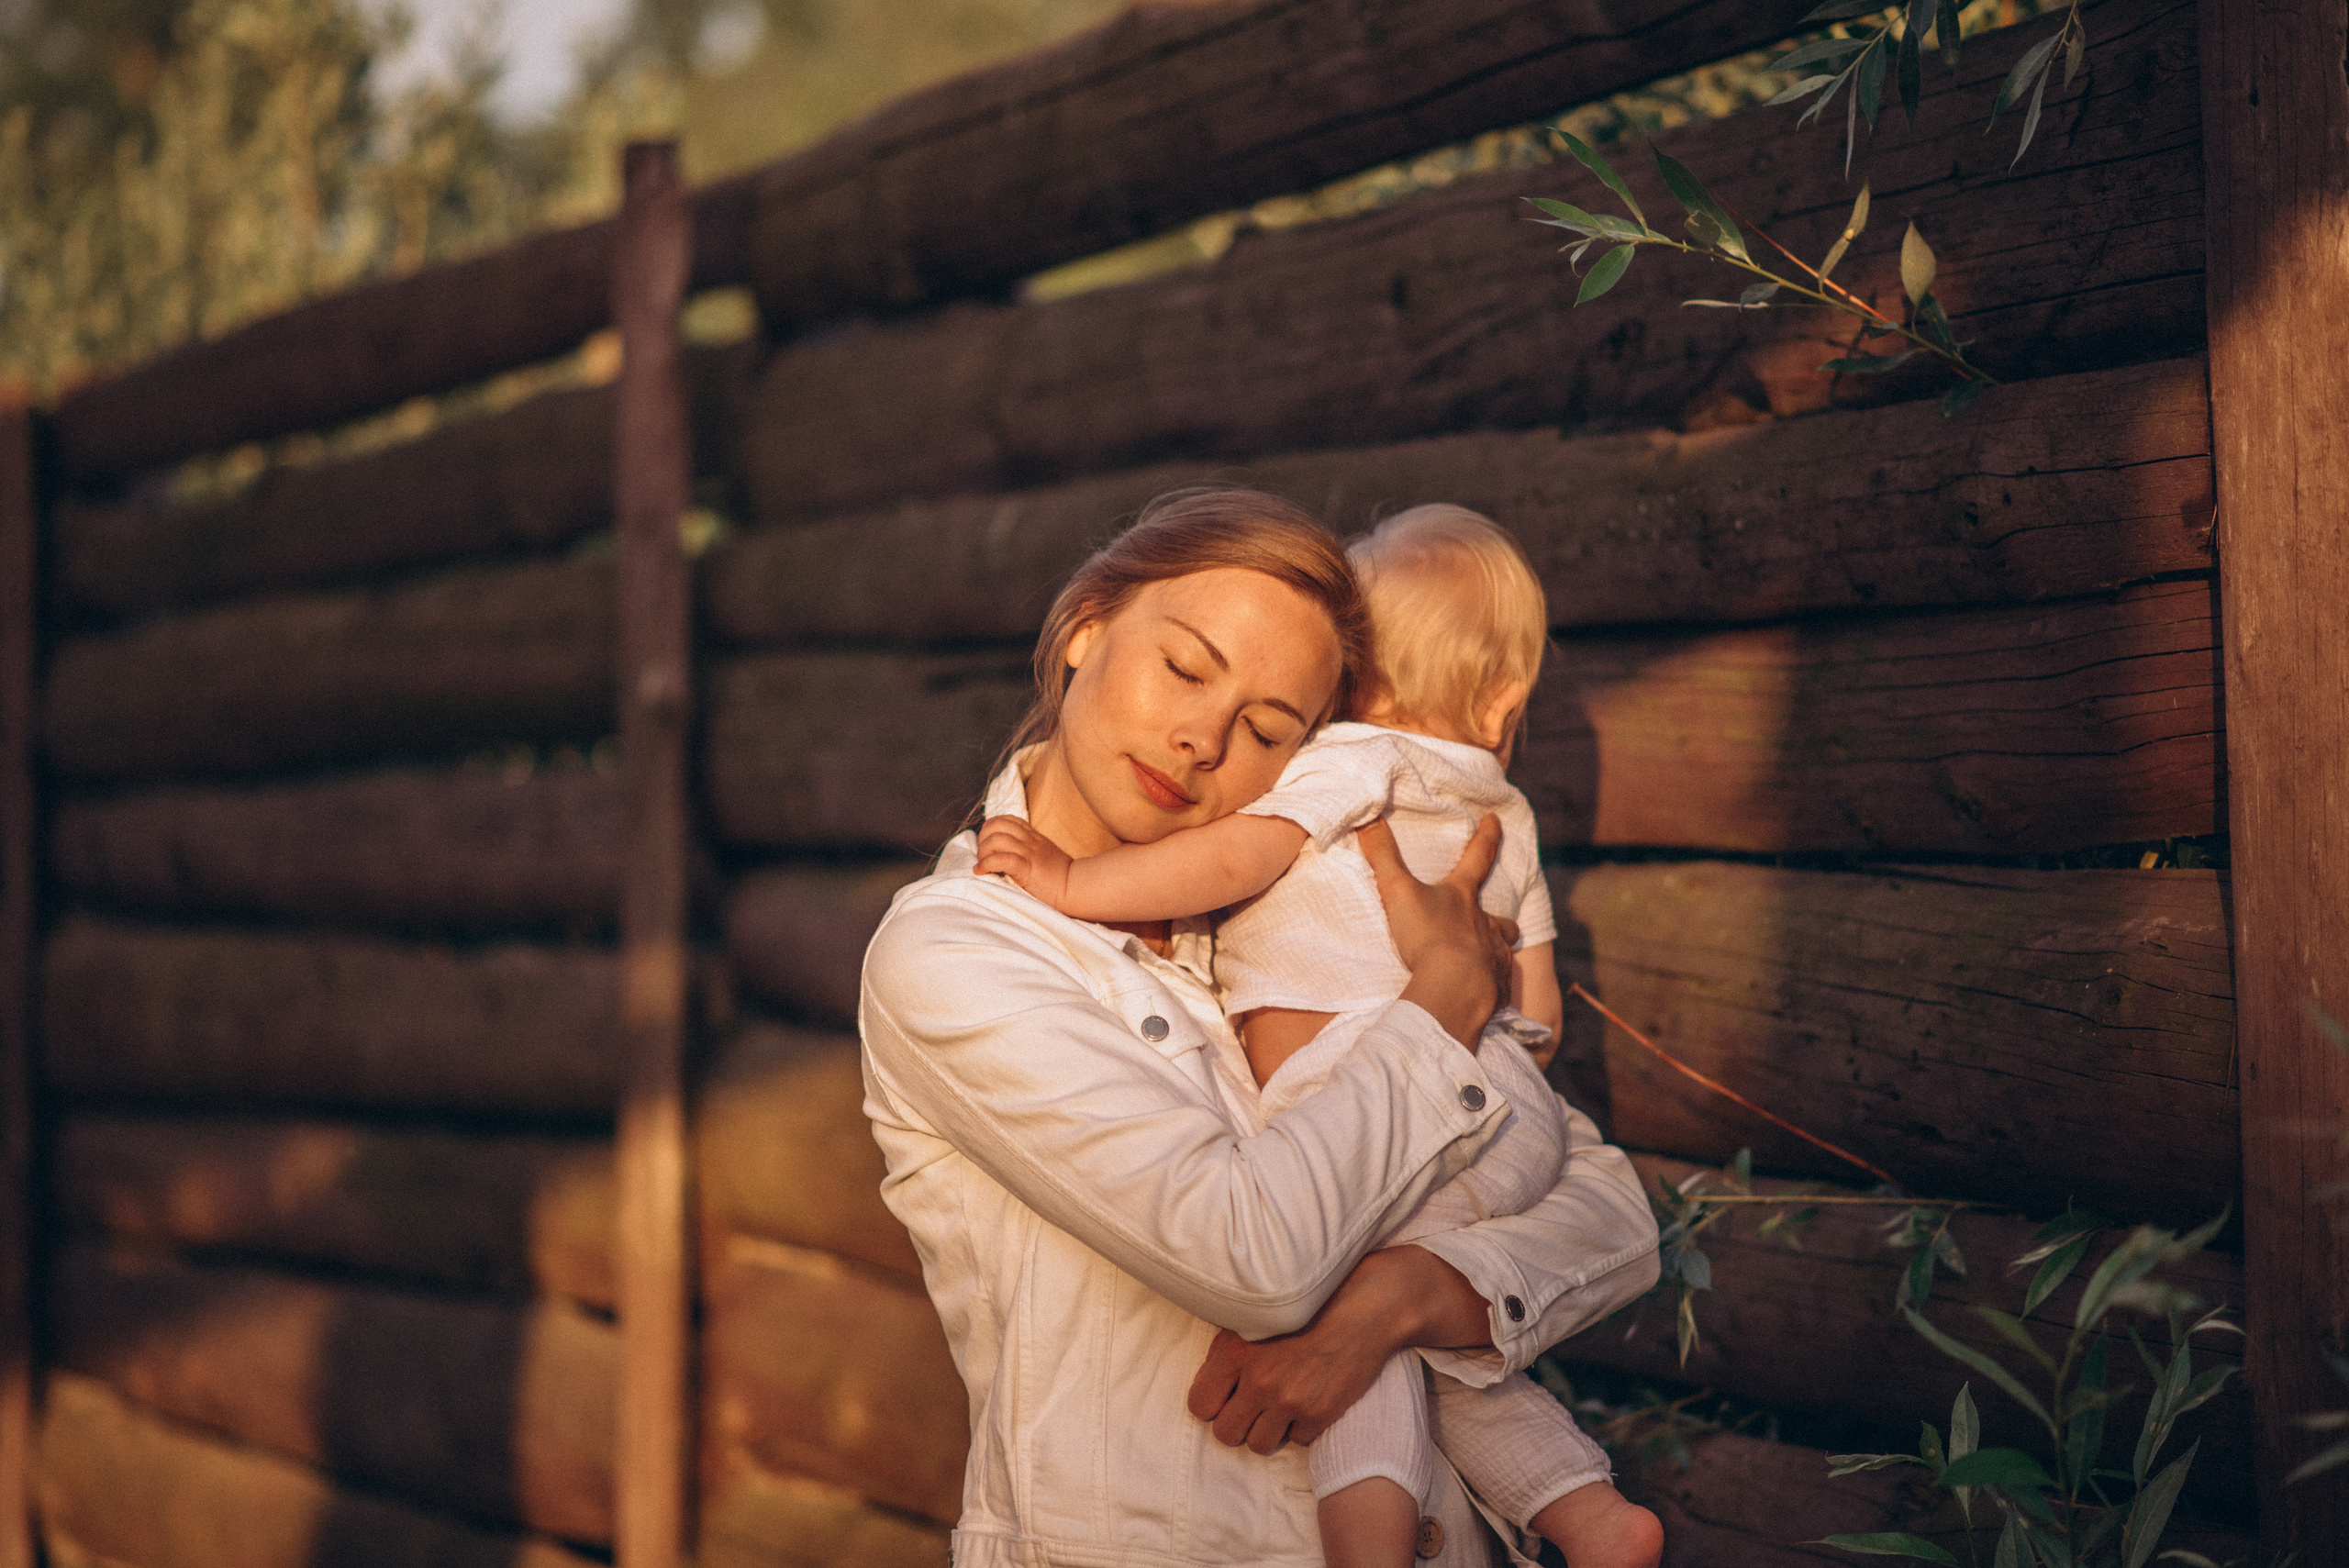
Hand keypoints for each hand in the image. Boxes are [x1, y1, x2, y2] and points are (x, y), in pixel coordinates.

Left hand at [974, 815, 1072, 906]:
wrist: (1074, 888)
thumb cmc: (1059, 876)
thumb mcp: (1043, 854)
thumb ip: (1027, 849)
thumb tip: (1004, 853)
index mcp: (1032, 836)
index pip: (1006, 819)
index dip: (990, 828)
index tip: (987, 844)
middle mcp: (1029, 840)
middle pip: (996, 825)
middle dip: (982, 838)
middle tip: (982, 855)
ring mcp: (1028, 853)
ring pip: (996, 839)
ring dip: (982, 852)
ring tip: (982, 864)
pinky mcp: (1026, 868)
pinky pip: (1001, 859)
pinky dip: (986, 864)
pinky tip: (981, 871)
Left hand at [1185, 1247, 1489, 1453]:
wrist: (1368, 1305)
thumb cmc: (1312, 1303)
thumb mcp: (1259, 1313)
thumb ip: (1230, 1348)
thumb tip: (1211, 1378)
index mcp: (1235, 1352)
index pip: (1199, 1405)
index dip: (1213, 1403)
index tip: (1227, 1396)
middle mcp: (1258, 1380)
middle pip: (1226, 1433)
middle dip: (1238, 1422)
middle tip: (1253, 1406)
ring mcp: (1290, 1400)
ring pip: (1259, 1444)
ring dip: (1268, 1429)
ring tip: (1280, 1407)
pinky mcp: (1319, 1414)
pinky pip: (1297, 1440)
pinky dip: (1302, 1426)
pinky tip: (1310, 1399)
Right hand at [1358, 815, 1516, 1048]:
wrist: (1456, 988)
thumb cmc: (1429, 936)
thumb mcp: (1398, 892)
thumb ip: (1383, 856)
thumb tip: (1367, 816)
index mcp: (1463, 899)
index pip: (1478, 857)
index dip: (1488, 836)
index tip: (1495, 819)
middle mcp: (1487, 926)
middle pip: (1502, 920)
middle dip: (1499, 921)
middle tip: (1492, 925)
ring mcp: (1496, 958)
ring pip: (1503, 952)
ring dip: (1494, 953)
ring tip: (1481, 964)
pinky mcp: (1498, 990)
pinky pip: (1498, 988)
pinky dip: (1490, 988)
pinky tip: (1478, 997)